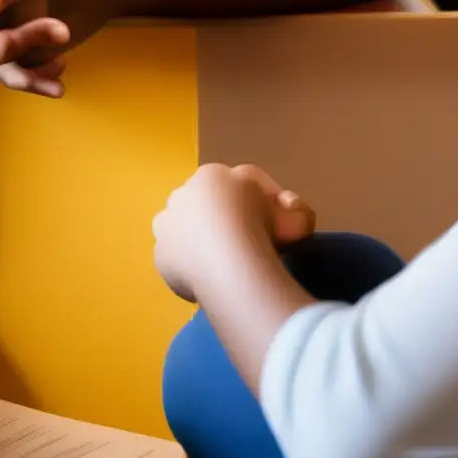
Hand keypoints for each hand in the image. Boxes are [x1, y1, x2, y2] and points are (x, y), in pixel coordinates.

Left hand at [152, 163, 316, 301]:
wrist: (231, 262)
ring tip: (228, 266)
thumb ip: (292, 209)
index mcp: (211, 175)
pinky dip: (193, 271)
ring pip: (186, 233)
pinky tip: (211, 282)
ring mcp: (166, 226)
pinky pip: (179, 263)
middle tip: (249, 248)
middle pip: (207, 208)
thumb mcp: (296, 214)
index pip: (238, 187)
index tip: (276, 230)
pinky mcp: (161, 257)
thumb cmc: (265, 229)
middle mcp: (181, 195)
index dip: (261, 208)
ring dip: (203, 245)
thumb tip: (286, 208)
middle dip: (224, 223)